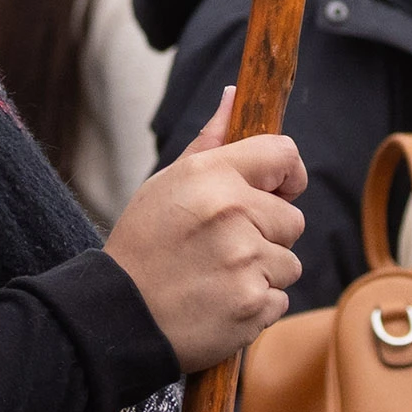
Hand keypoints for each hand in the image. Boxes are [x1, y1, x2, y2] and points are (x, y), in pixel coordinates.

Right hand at [103, 87, 307, 372]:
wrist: (119, 315)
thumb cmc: (144, 243)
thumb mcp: (167, 183)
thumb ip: (210, 141)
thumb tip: (234, 96)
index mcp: (211, 175)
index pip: (284, 155)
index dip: (287, 174)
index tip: (277, 189)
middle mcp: (232, 212)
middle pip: (292, 218)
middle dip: (267, 233)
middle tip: (223, 247)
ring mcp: (245, 261)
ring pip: (289, 262)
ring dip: (262, 272)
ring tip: (217, 276)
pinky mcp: (253, 304)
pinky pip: (280, 299)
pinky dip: (256, 305)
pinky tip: (220, 302)